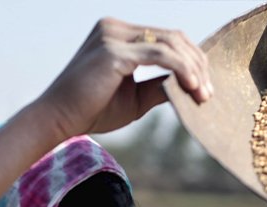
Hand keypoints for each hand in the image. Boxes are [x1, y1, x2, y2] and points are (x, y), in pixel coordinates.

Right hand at [40, 18, 211, 138]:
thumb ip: (160, 86)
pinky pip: (160, 56)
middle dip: (197, 64)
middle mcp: (115, 28)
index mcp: (118, 34)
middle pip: (173, 37)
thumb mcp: (135, 97)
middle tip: (209, 93)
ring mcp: (113, 35)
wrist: (57, 120)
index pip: (166, 38)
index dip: (192, 60)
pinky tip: (191, 87)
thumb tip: (192, 86)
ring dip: (193, 69)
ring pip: (170, 44)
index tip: (205, 87)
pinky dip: (181, 70)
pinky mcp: (113, 51)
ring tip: (203, 94)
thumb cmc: (91, 110)